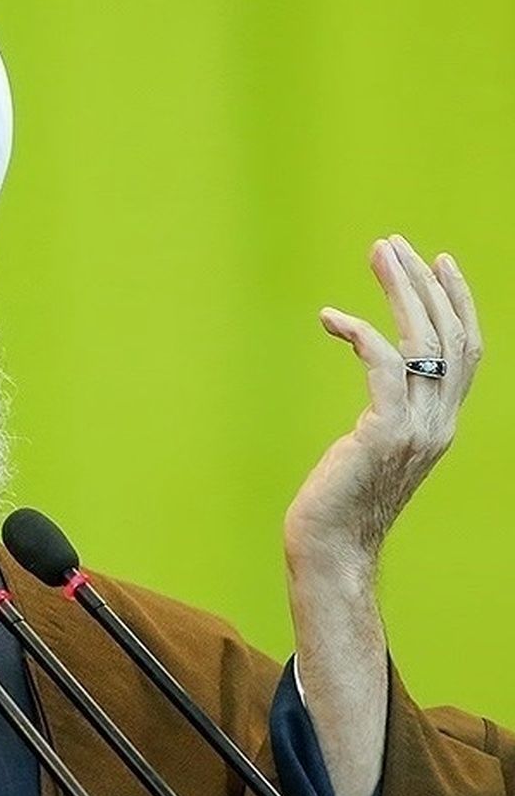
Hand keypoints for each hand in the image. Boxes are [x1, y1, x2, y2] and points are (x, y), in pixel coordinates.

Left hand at [281, 234, 481, 795]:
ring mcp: (415, 430)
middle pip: (449, 336)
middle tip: (391, 243)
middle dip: (424, 283)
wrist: (329, 552)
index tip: (437, 260)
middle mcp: (439, 424)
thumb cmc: (339, 503)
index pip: (466, 351)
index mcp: (441, 424)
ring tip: (376, 254)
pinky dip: (360, 332)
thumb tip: (379, 373)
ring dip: (399, 291)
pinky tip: (330, 318)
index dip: (458, 302)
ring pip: (422, 342)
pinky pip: (380, 364)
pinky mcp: (381, 434)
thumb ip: (388, 414)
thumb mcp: (373, 450)